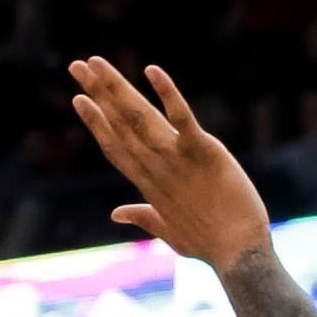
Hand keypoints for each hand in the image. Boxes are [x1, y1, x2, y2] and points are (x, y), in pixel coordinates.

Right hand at [68, 56, 273, 269]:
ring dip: (116, 86)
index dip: (96, 122)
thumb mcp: (168, 231)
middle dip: (98, 92)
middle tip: (77, 65)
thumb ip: (142, 216)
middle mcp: (155, 166)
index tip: (80, 99)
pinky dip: (168, 93)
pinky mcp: (204, 151)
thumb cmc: (209, 245)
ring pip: (139, 115)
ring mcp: (177, 158)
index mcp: (147, 182)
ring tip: (96, 62)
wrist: (239, 254)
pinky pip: (182, 117)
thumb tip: (115, 214)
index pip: (114, 146)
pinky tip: (152, 70)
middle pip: (119, 123)